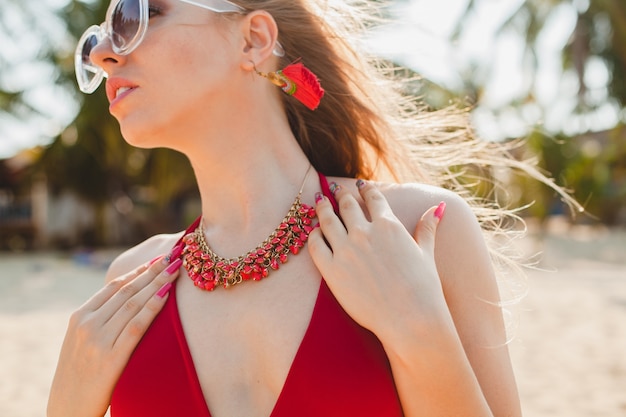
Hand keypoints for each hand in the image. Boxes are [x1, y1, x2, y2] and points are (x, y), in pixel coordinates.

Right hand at [47, 256, 181, 416]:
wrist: (67, 409)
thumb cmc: (78, 375)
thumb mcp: (79, 341)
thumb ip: (98, 320)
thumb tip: (124, 300)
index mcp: (79, 317)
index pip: (114, 286)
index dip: (139, 271)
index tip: (157, 260)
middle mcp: (88, 324)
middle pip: (128, 290)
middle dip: (153, 271)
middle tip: (174, 256)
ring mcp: (99, 340)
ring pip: (135, 303)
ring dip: (158, 283)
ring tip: (176, 270)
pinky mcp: (112, 358)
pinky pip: (137, 326)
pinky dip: (153, 307)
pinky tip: (167, 295)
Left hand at [307, 180, 446, 341]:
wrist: (410, 319)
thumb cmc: (423, 288)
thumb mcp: (426, 252)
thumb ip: (428, 227)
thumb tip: (439, 208)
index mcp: (388, 225)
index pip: (372, 198)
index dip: (364, 189)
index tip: (359, 184)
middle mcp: (364, 233)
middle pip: (346, 205)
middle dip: (339, 194)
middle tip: (333, 187)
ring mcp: (346, 250)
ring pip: (327, 220)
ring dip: (323, 208)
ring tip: (319, 201)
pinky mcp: (332, 270)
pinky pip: (316, 245)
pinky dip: (313, 235)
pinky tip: (314, 232)